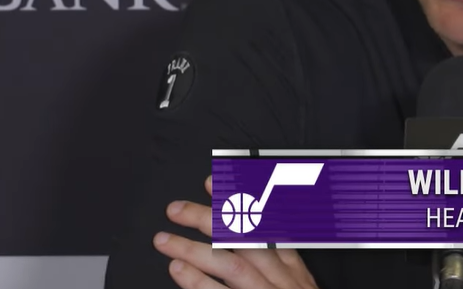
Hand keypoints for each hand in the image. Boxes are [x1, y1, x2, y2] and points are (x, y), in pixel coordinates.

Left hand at [153, 175, 319, 288]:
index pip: (267, 225)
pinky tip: (178, 270)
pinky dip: (199, 283)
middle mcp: (283, 282)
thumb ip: (279, 262)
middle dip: (210, 218)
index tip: (214, 183)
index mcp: (293, 272)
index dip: (241, 201)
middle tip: (177, 209)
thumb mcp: (297, 287)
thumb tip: (252, 229)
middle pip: (247, 240)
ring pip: (232, 265)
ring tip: (165, 239)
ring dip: (195, 249)